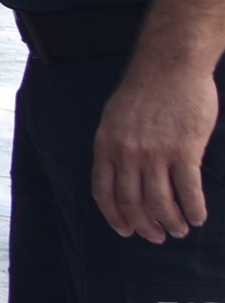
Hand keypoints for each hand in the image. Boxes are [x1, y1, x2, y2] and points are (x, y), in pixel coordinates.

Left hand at [93, 58, 216, 241]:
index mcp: (106, 146)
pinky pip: (188, 190)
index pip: (103, 192)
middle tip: (158, 237)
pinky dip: (193, 209)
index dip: (114, 217)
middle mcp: (126, 153)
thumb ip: (115, 146)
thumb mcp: (114, 118)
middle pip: (133, 203)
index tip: (126, 231)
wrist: (169, 65)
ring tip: (180, 230)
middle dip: (145, 226)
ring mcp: (155, 153)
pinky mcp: (184, 150)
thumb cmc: (144, 91)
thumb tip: (120, 173)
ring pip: (161, 202)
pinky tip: (198, 217)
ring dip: (171, 222)